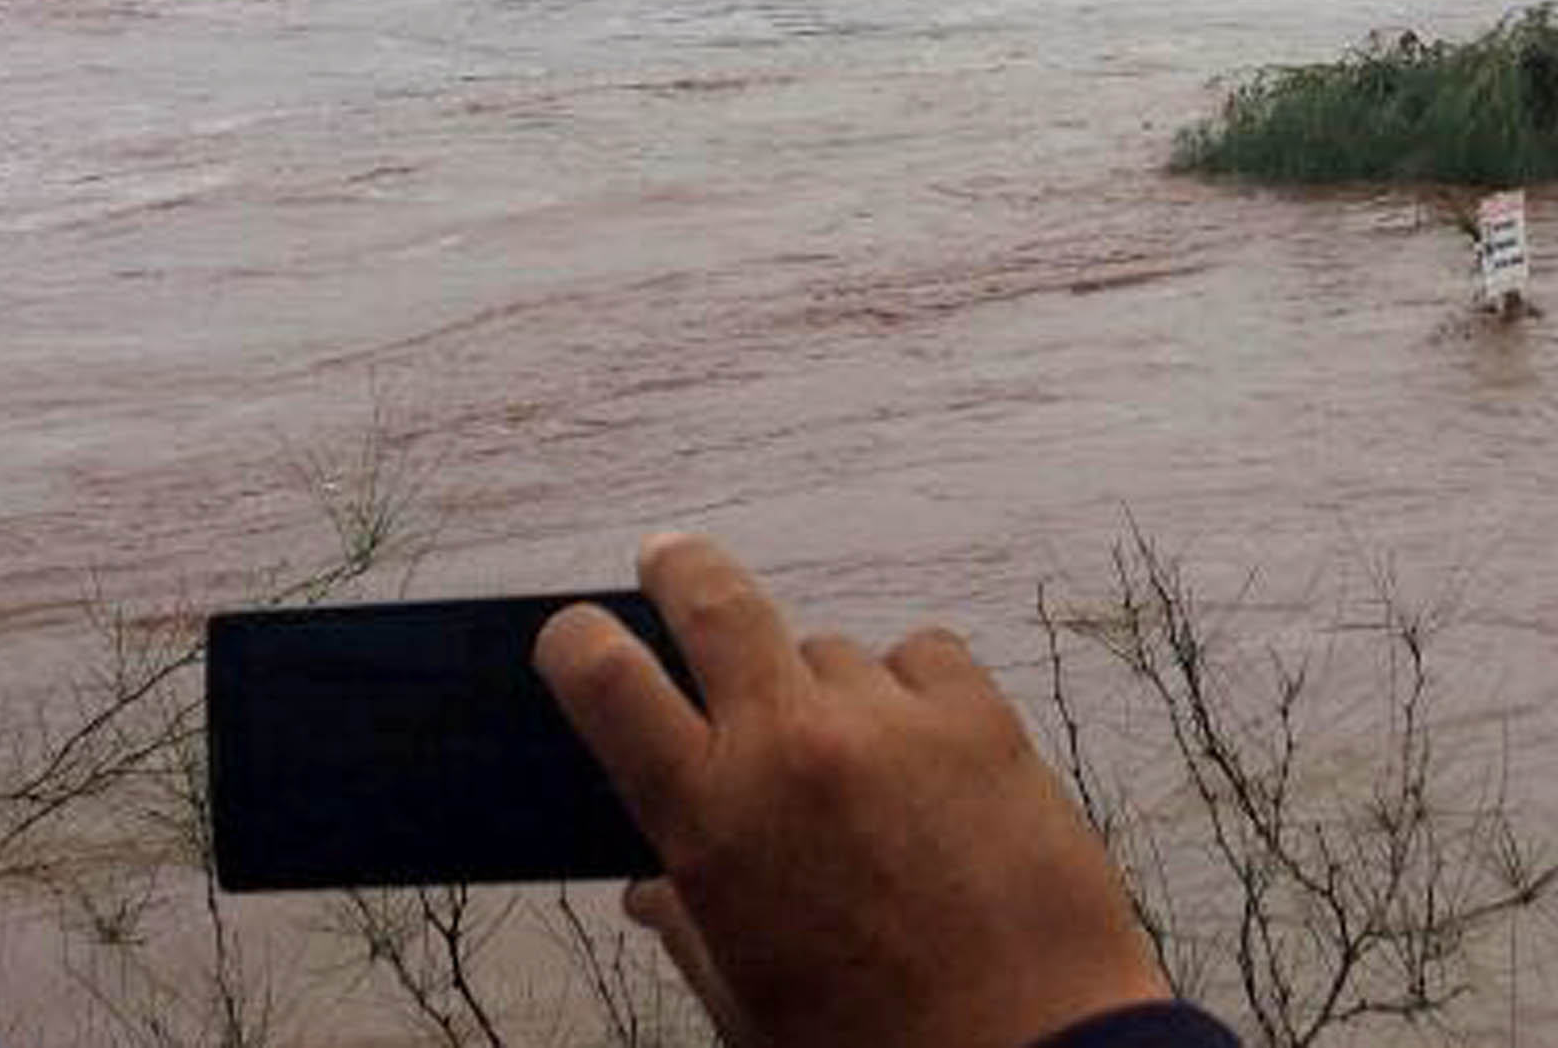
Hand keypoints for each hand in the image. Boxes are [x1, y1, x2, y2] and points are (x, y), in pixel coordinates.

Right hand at [536, 534, 1172, 1047]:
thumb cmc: (874, 1046)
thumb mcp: (748, 1000)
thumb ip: (692, 925)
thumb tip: (651, 888)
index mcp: (712, 819)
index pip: (607, 683)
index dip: (579, 643)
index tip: (577, 634)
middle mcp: (790, 745)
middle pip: (716, 603)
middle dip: (683, 570)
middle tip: (670, 558)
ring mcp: (889, 719)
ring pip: (829, 650)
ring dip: (822, 690)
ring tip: (854, 766)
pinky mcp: (981, 715)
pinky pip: (922, 656)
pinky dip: (911, 688)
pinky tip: (925, 747)